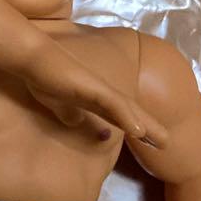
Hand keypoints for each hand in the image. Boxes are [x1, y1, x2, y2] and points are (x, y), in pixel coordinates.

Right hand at [23, 41, 168, 146]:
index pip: (117, 115)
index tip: (147, 141)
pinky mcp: (93, 88)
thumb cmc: (43, 76)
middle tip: (165, 143)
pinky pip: (114, 104)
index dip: (132, 127)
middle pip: (130, 112)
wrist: (34, 57)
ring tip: (163, 142)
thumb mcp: (56, 102)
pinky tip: (139, 131)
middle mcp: (102, 92)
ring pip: (129, 109)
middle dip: (149, 128)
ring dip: (147, 126)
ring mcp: (99, 89)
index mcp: (93, 97)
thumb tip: (76, 123)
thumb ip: (68, 112)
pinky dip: (128, 117)